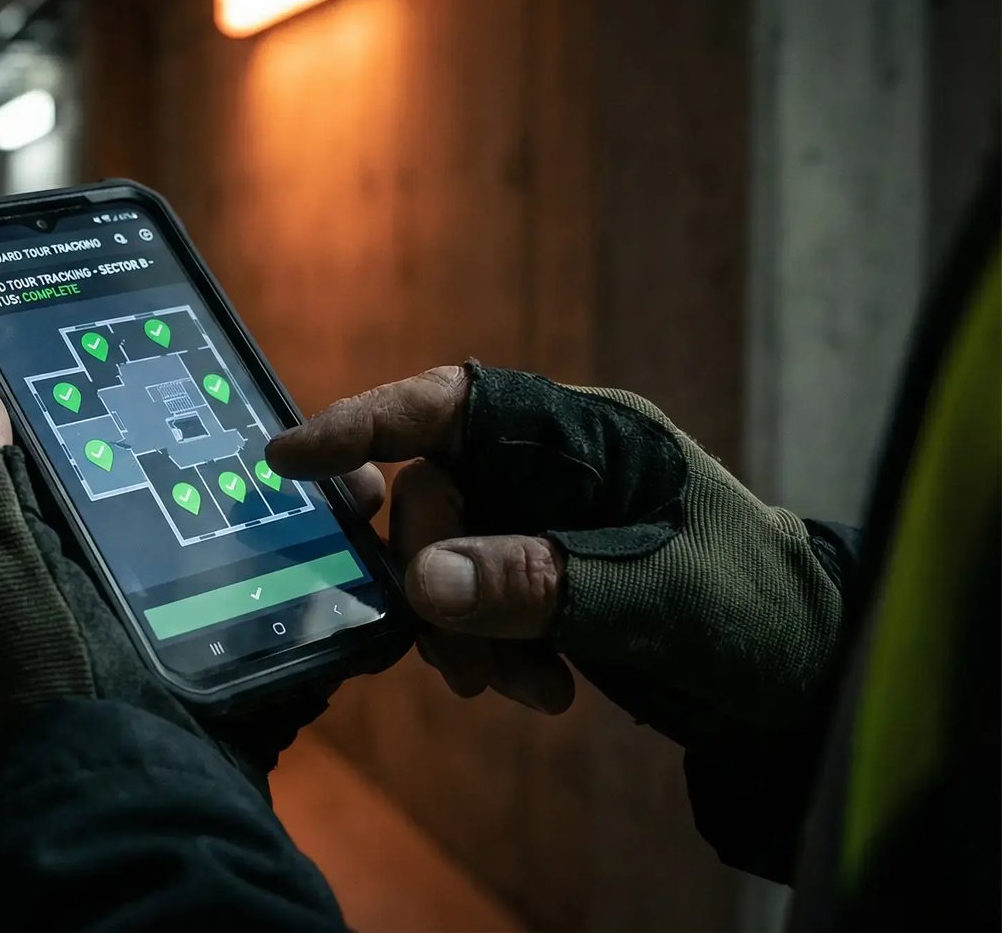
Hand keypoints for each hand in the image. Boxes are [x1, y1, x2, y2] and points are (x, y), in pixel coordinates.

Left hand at [0, 355, 329, 785]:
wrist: (117, 811)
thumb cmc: (32, 687)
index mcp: (27, 572)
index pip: (71, 477)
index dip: (119, 427)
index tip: (174, 377)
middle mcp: (93, 613)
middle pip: (167, 517)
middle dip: (227, 475)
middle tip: (283, 435)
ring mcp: (166, 657)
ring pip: (237, 568)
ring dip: (290, 530)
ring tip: (347, 488)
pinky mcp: (228, 697)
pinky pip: (283, 635)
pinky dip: (322, 607)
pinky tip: (362, 564)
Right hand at [267, 363, 846, 752]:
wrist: (806, 687)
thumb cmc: (756, 614)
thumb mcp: (652, 599)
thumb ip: (537, 584)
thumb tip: (422, 582)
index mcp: (589, 437)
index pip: (456, 405)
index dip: (368, 423)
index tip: (290, 458)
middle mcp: (556, 469)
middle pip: (437, 497)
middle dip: (437, 578)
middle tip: (461, 653)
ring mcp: (546, 525)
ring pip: (447, 561)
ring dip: (461, 630)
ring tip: (515, 687)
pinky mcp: (543, 583)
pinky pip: (473, 607)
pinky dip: (488, 653)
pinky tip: (538, 691)